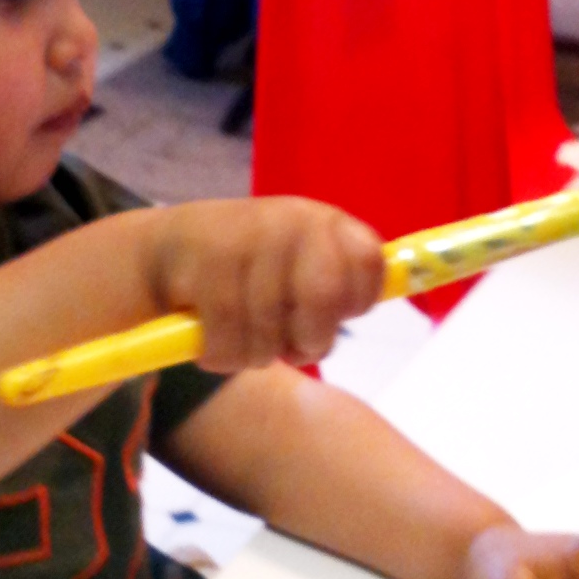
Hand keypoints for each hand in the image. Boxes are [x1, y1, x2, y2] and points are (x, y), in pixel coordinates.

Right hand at [149, 197, 384, 371]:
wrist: (169, 249)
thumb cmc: (251, 270)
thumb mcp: (303, 264)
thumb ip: (343, 279)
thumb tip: (408, 283)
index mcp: (324, 222)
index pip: (370, 261)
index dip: (357, 301)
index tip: (336, 314)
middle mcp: (290, 222)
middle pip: (324, 300)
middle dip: (309, 338)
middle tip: (292, 344)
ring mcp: (246, 240)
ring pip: (271, 334)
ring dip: (255, 354)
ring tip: (242, 336)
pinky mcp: (204, 266)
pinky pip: (228, 340)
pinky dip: (220, 356)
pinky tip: (212, 342)